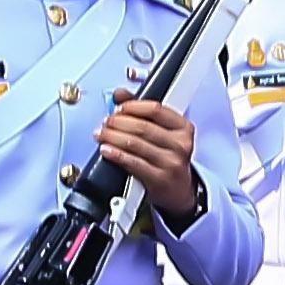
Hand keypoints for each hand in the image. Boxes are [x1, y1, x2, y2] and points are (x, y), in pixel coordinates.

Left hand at [93, 97, 202, 219]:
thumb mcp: (163, 132)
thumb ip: (142, 111)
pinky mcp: (159, 179)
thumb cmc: (169, 158)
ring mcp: (170, 163)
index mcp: (183, 128)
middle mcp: (180, 145)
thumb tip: (120, 94)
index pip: (156, 109)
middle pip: (142, 127)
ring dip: (112, 137)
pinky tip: (106, 150)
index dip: (133, 106)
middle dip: (118, 122)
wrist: (179, 191)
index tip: (119, 107)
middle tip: (106, 122)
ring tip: (101, 134)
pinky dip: (116, 155)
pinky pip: (132, 163)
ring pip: (134, 144)